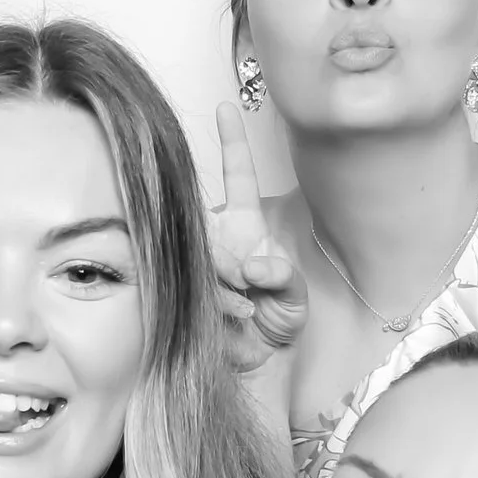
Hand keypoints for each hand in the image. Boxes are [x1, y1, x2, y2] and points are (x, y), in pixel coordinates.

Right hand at [211, 103, 306, 374]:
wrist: (259, 369)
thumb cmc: (278, 325)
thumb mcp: (294, 297)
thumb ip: (282, 276)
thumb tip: (253, 263)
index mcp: (245, 226)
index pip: (237, 176)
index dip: (232, 142)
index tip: (226, 108)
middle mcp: (217, 238)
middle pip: (209, 220)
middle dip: (227, 253)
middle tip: (249, 279)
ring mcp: (197, 261)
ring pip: (199, 254)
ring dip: (224, 283)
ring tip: (249, 310)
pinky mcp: (183, 290)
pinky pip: (193, 285)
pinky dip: (219, 303)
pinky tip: (237, 318)